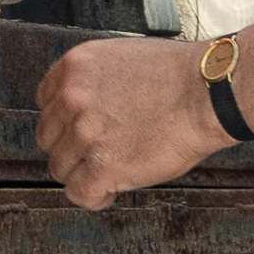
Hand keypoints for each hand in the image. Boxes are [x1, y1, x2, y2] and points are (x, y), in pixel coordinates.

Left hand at [36, 36, 230, 208]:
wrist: (208, 93)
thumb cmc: (180, 75)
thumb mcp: (122, 57)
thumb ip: (93, 80)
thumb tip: (84, 105)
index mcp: (76, 67)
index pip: (45, 102)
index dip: (64, 120)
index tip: (78, 129)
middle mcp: (73, 98)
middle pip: (49, 137)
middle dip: (72, 147)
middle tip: (98, 151)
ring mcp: (85, 133)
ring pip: (60, 168)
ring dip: (84, 172)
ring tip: (110, 170)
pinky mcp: (102, 166)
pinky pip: (79, 193)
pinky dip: (94, 197)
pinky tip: (110, 191)